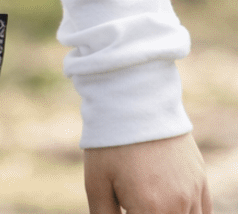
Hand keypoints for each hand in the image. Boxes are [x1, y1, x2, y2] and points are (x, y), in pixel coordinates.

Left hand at [85, 132, 210, 213]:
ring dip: (169, 213)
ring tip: (147, 195)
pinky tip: (169, 204)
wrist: (133, 98)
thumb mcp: (96, 183)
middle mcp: (178, 204)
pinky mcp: (200, 177)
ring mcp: (193, 191)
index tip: (126, 206)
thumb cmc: (110, 142)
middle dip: (149, 212)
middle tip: (134, 199)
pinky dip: (188, 212)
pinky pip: (203, 211)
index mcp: (151, 209)